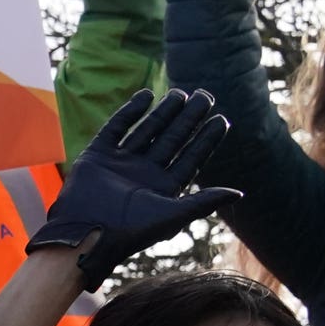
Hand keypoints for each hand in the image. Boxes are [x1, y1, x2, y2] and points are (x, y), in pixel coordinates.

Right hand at [32, 88, 241, 287]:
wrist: (86, 233)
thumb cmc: (130, 231)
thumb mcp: (173, 216)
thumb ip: (203, 202)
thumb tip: (238, 193)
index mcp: (163, 187)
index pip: (191, 158)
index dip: (206, 139)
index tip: (221, 119)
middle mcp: (144, 173)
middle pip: (172, 139)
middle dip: (189, 118)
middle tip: (205, 96)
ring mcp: (121, 162)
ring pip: (147, 130)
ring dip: (164, 111)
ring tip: (181, 92)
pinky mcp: (98, 155)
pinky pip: (116, 128)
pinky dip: (129, 111)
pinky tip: (146, 95)